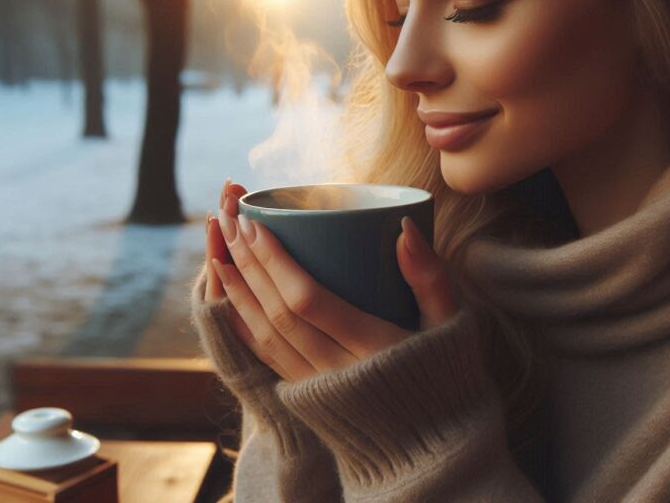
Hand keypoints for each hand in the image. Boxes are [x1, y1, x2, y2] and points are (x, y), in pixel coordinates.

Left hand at [208, 186, 458, 382]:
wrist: (431, 448)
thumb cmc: (445, 376)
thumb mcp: (449, 325)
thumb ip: (429, 277)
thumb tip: (403, 227)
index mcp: (371, 348)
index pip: (307, 299)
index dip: (274, 261)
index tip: (256, 224)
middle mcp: (334, 371)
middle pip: (277, 313)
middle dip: (248, 264)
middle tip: (231, 222)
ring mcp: (315, 388)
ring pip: (263, 336)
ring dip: (237, 291)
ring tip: (220, 252)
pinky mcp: (304, 399)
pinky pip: (263, 358)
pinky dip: (241, 325)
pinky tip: (228, 299)